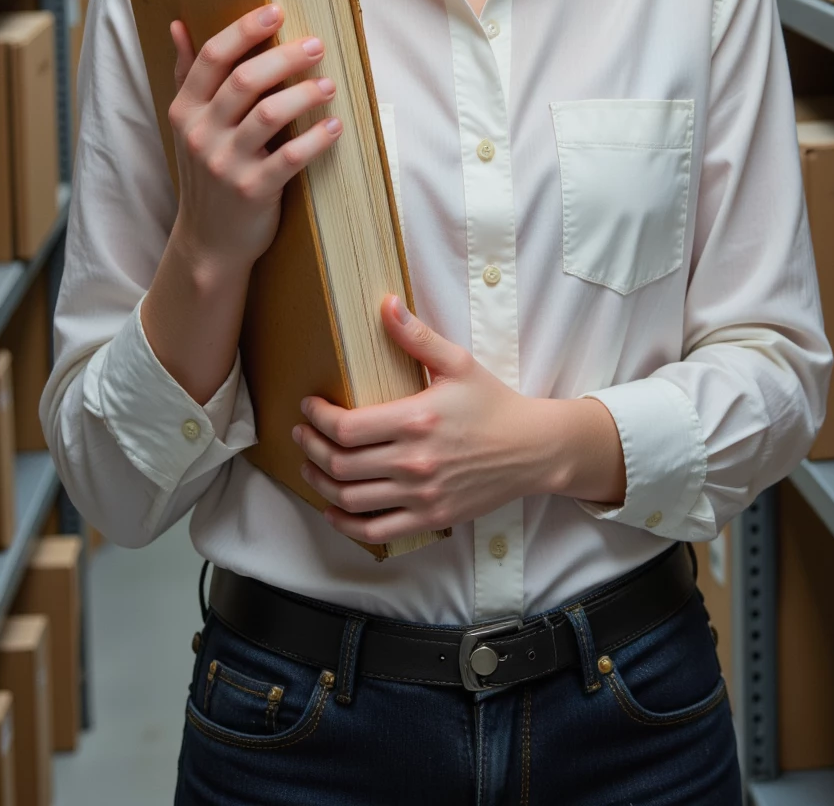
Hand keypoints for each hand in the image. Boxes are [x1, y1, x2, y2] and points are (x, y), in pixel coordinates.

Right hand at [167, 3, 342, 276]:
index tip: (277, 10)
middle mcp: (201, 133)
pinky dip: (316, 139)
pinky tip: (334, 126)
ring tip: (330, 85)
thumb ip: (187, 75)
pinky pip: (290, 158)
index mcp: (186, 109)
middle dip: (285, 57)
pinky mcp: (253, 190)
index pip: (212, 57)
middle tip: (317, 45)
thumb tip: (179, 25)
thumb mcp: (189, 124)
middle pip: (245, 80)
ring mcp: (225, 164)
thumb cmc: (207, 171)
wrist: (209, 241)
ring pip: (269, 115)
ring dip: (304, 94)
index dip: (244, 30)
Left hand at [293, 295, 626, 545]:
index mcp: (416, 420)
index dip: (317, 418)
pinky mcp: (430, 518)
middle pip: (340, 463)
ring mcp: (421, 495)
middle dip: (310, 447)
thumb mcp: (458, 363)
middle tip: (301, 434)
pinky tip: (333, 508)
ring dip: (321, 482)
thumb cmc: (494, 404)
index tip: (309, 407)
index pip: (346, 427)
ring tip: (310, 465)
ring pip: (350, 499)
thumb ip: (417, 336)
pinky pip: (375, 531)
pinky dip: (346, 523)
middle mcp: (414, 462)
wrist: (532, 449)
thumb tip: (386, 303)